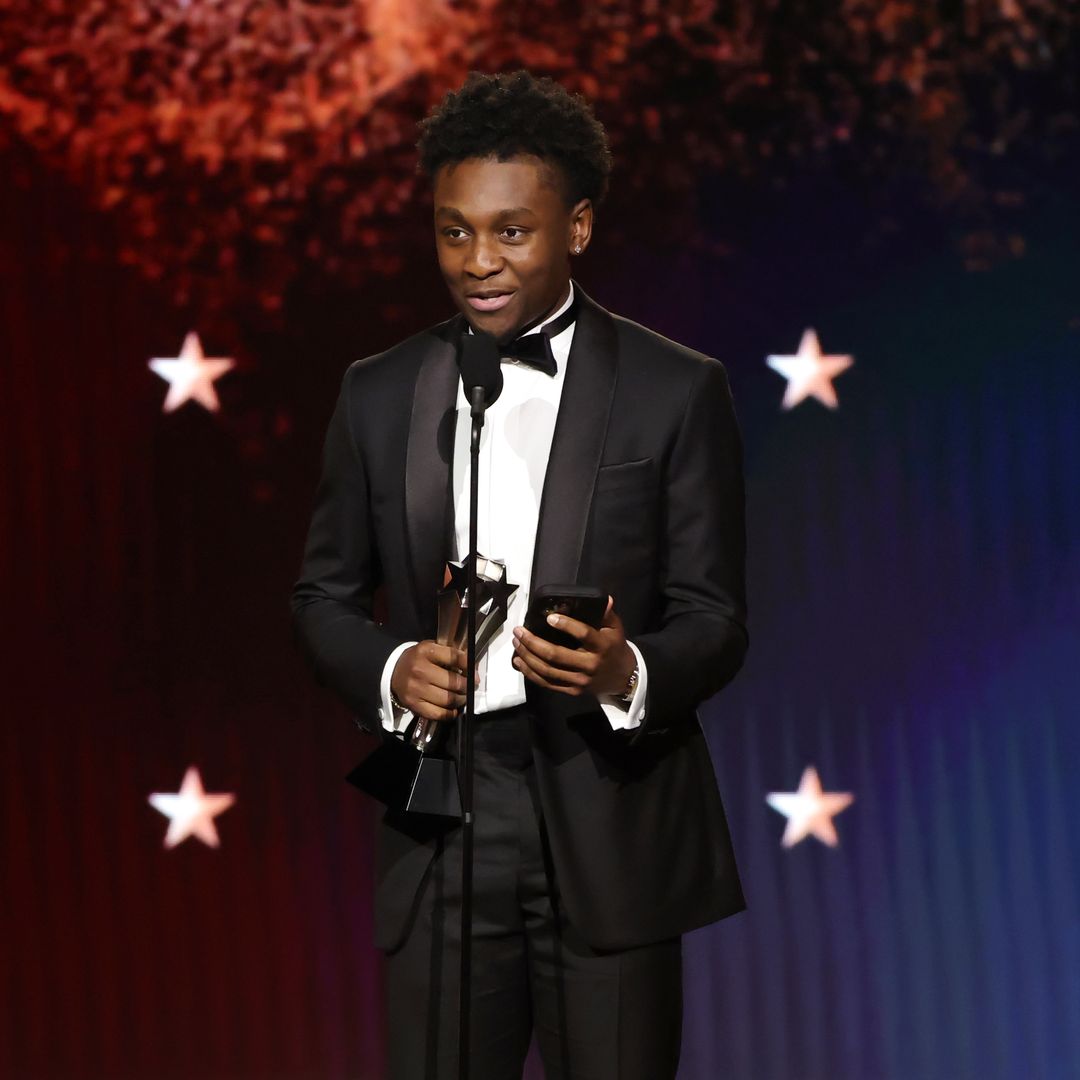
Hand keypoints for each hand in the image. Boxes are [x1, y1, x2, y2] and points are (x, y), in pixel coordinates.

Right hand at [390, 641, 476, 722]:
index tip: (474, 672)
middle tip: (470, 687)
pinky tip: (453, 709)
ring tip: (463, 697)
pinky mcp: (413, 704)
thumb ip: (450, 654)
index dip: (468, 666)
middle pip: (453, 682)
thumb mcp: (432, 648)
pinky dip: (449, 713)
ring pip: (448, 700)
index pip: (454, 657)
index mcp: (426, 651)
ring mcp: (416, 689)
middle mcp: (420, 670)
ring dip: (460, 700)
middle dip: (466, 686)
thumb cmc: (418, 660)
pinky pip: (438, 713)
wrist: (394, 672)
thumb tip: (472, 666)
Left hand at [511, 596, 635, 697]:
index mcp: (601, 646)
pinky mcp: (572, 690)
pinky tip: (519, 662)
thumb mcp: (615, 628)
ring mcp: (580, 680)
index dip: (566, 625)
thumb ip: (607, 614)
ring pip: (548, 670)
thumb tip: (605, 599)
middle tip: (519, 631)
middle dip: (533, 643)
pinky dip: (531, 673)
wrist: (623, 678)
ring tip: (517, 643)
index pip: (583, 634)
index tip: (549, 617)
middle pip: (556, 655)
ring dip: (528, 656)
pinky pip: (547, 683)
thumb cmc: (615, 647)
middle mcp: (589, 664)